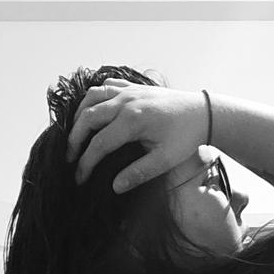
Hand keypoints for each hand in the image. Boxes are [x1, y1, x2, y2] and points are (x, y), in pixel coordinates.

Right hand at [65, 81, 207, 194]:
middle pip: (87, 118)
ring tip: (76, 136)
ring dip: (79, 116)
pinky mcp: (133, 87)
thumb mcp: (165, 160)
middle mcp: (126, 102)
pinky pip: (104, 87)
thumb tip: (115, 187)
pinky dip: (93, 98)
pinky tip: (91, 112)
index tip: (79, 179)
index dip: (86, 164)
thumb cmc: (186, 138)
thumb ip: (139, 173)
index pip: (99, 144)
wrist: (203, 113)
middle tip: (70, 159)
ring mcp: (128, 91)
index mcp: (133, 121)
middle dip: (74, 140)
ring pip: (91, 98)